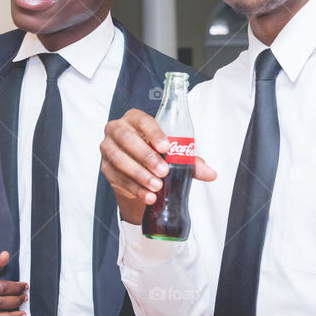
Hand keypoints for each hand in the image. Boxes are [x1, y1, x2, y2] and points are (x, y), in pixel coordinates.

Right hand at [100, 109, 216, 223]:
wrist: (137, 172)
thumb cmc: (154, 154)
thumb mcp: (172, 155)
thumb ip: (189, 162)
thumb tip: (210, 173)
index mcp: (134, 119)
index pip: (142, 120)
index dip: (154, 133)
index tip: (166, 147)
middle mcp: (116, 130)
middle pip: (127, 139)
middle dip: (146, 156)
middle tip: (163, 171)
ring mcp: (108, 148)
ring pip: (119, 159)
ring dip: (139, 174)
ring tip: (156, 186)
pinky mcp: (105, 167)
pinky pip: (117, 178)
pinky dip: (134, 188)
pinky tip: (148, 196)